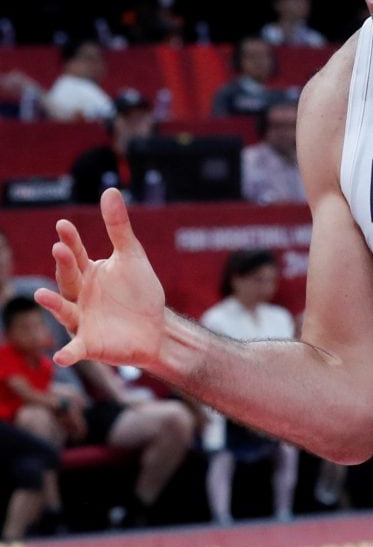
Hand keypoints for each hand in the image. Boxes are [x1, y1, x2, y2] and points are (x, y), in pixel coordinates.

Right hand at [34, 188, 166, 368]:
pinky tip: (60, 357)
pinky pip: (76, 348)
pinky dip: (68, 353)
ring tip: (41, 295)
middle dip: (64, 265)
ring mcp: (82, 320)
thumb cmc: (140, 292)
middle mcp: (79, 295)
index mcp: (88, 272)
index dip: (70, 241)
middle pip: (68, 279)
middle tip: (59, 249)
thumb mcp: (132, 257)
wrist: (157, 329)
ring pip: (64, 311)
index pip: (76, 254)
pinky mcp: (90, 344)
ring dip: (53, 304)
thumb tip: (110, 189)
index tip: (63, 225)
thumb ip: (119, 227)